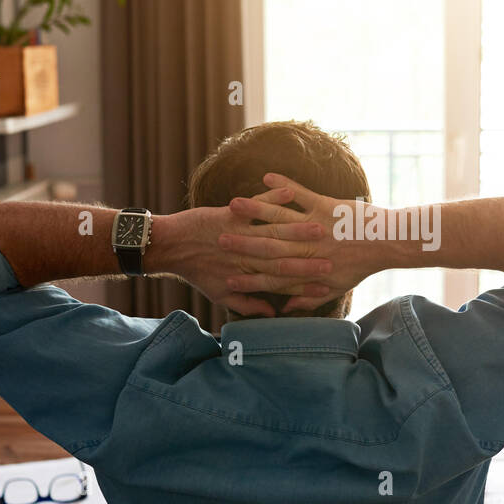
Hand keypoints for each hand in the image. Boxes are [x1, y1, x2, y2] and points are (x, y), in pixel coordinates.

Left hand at [163, 186, 332, 317]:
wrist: (169, 247)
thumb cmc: (197, 271)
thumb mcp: (221, 294)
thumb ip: (247, 304)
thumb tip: (270, 314)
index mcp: (249, 273)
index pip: (283, 278)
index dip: (306, 280)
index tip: (328, 281)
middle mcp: (248, 253)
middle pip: (284, 252)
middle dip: (310, 252)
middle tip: (334, 253)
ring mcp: (240, 231)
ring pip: (274, 228)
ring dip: (298, 225)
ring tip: (320, 223)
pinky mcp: (231, 213)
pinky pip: (258, 203)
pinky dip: (274, 195)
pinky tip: (288, 189)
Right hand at [220, 172, 393, 312]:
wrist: (387, 242)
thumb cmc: (359, 265)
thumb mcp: (334, 287)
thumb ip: (308, 297)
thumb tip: (285, 308)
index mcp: (309, 268)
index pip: (271, 276)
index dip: (248, 278)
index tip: (226, 278)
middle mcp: (308, 247)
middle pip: (268, 246)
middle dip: (241, 244)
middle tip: (218, 241)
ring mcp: (315, 224)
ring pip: (279, 218)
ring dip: (255, 210)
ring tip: (233, 205)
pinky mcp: (325, 204)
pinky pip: (300, 193)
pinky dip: (283, 184)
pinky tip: (266, 176)